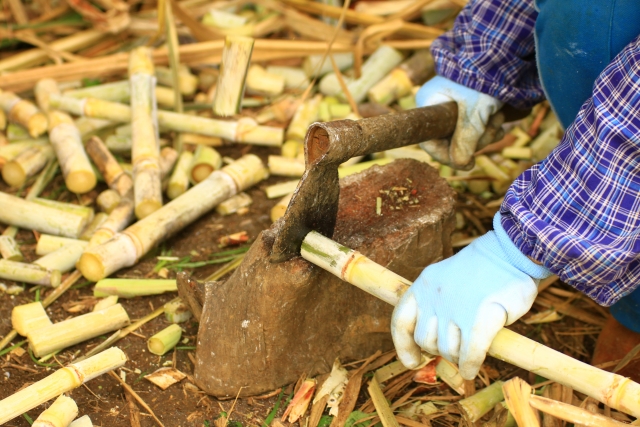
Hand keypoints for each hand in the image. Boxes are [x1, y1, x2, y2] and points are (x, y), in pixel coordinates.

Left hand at [391, 213, 550, 378]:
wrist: (511, 252)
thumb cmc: (481, 271)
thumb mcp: (446, 280)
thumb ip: (435, 306)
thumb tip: (428, 344)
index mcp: (424, 285)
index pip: (401, 321)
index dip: (403, 346)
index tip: (412, 361)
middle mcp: (435, 297)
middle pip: (425, 341)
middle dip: (438, 351)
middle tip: (454, 350)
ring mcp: (457, 307)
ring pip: (448, 350)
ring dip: (457, 358)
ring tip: (468, 354)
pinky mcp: (481, 317)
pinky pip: (470, 353)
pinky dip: (469, 366)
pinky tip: (471, 370)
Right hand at [416, 76, 504, 169]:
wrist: (502, 50)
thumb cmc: (483, 78)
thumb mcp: (474, 112)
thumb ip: (466, 139)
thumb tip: (461, 164)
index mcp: (428, 104)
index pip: (431, 142)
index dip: (448, 156)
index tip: (468, 165)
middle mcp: (437, 106)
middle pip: (453, 140)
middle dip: (477, 139)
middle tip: (492, 130)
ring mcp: (453, 105)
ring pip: (467, 134)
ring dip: (486, 131)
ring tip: (498, 117)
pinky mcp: (469, 105)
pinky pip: (476, 126)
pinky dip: (489, 125)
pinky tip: (500, 118)